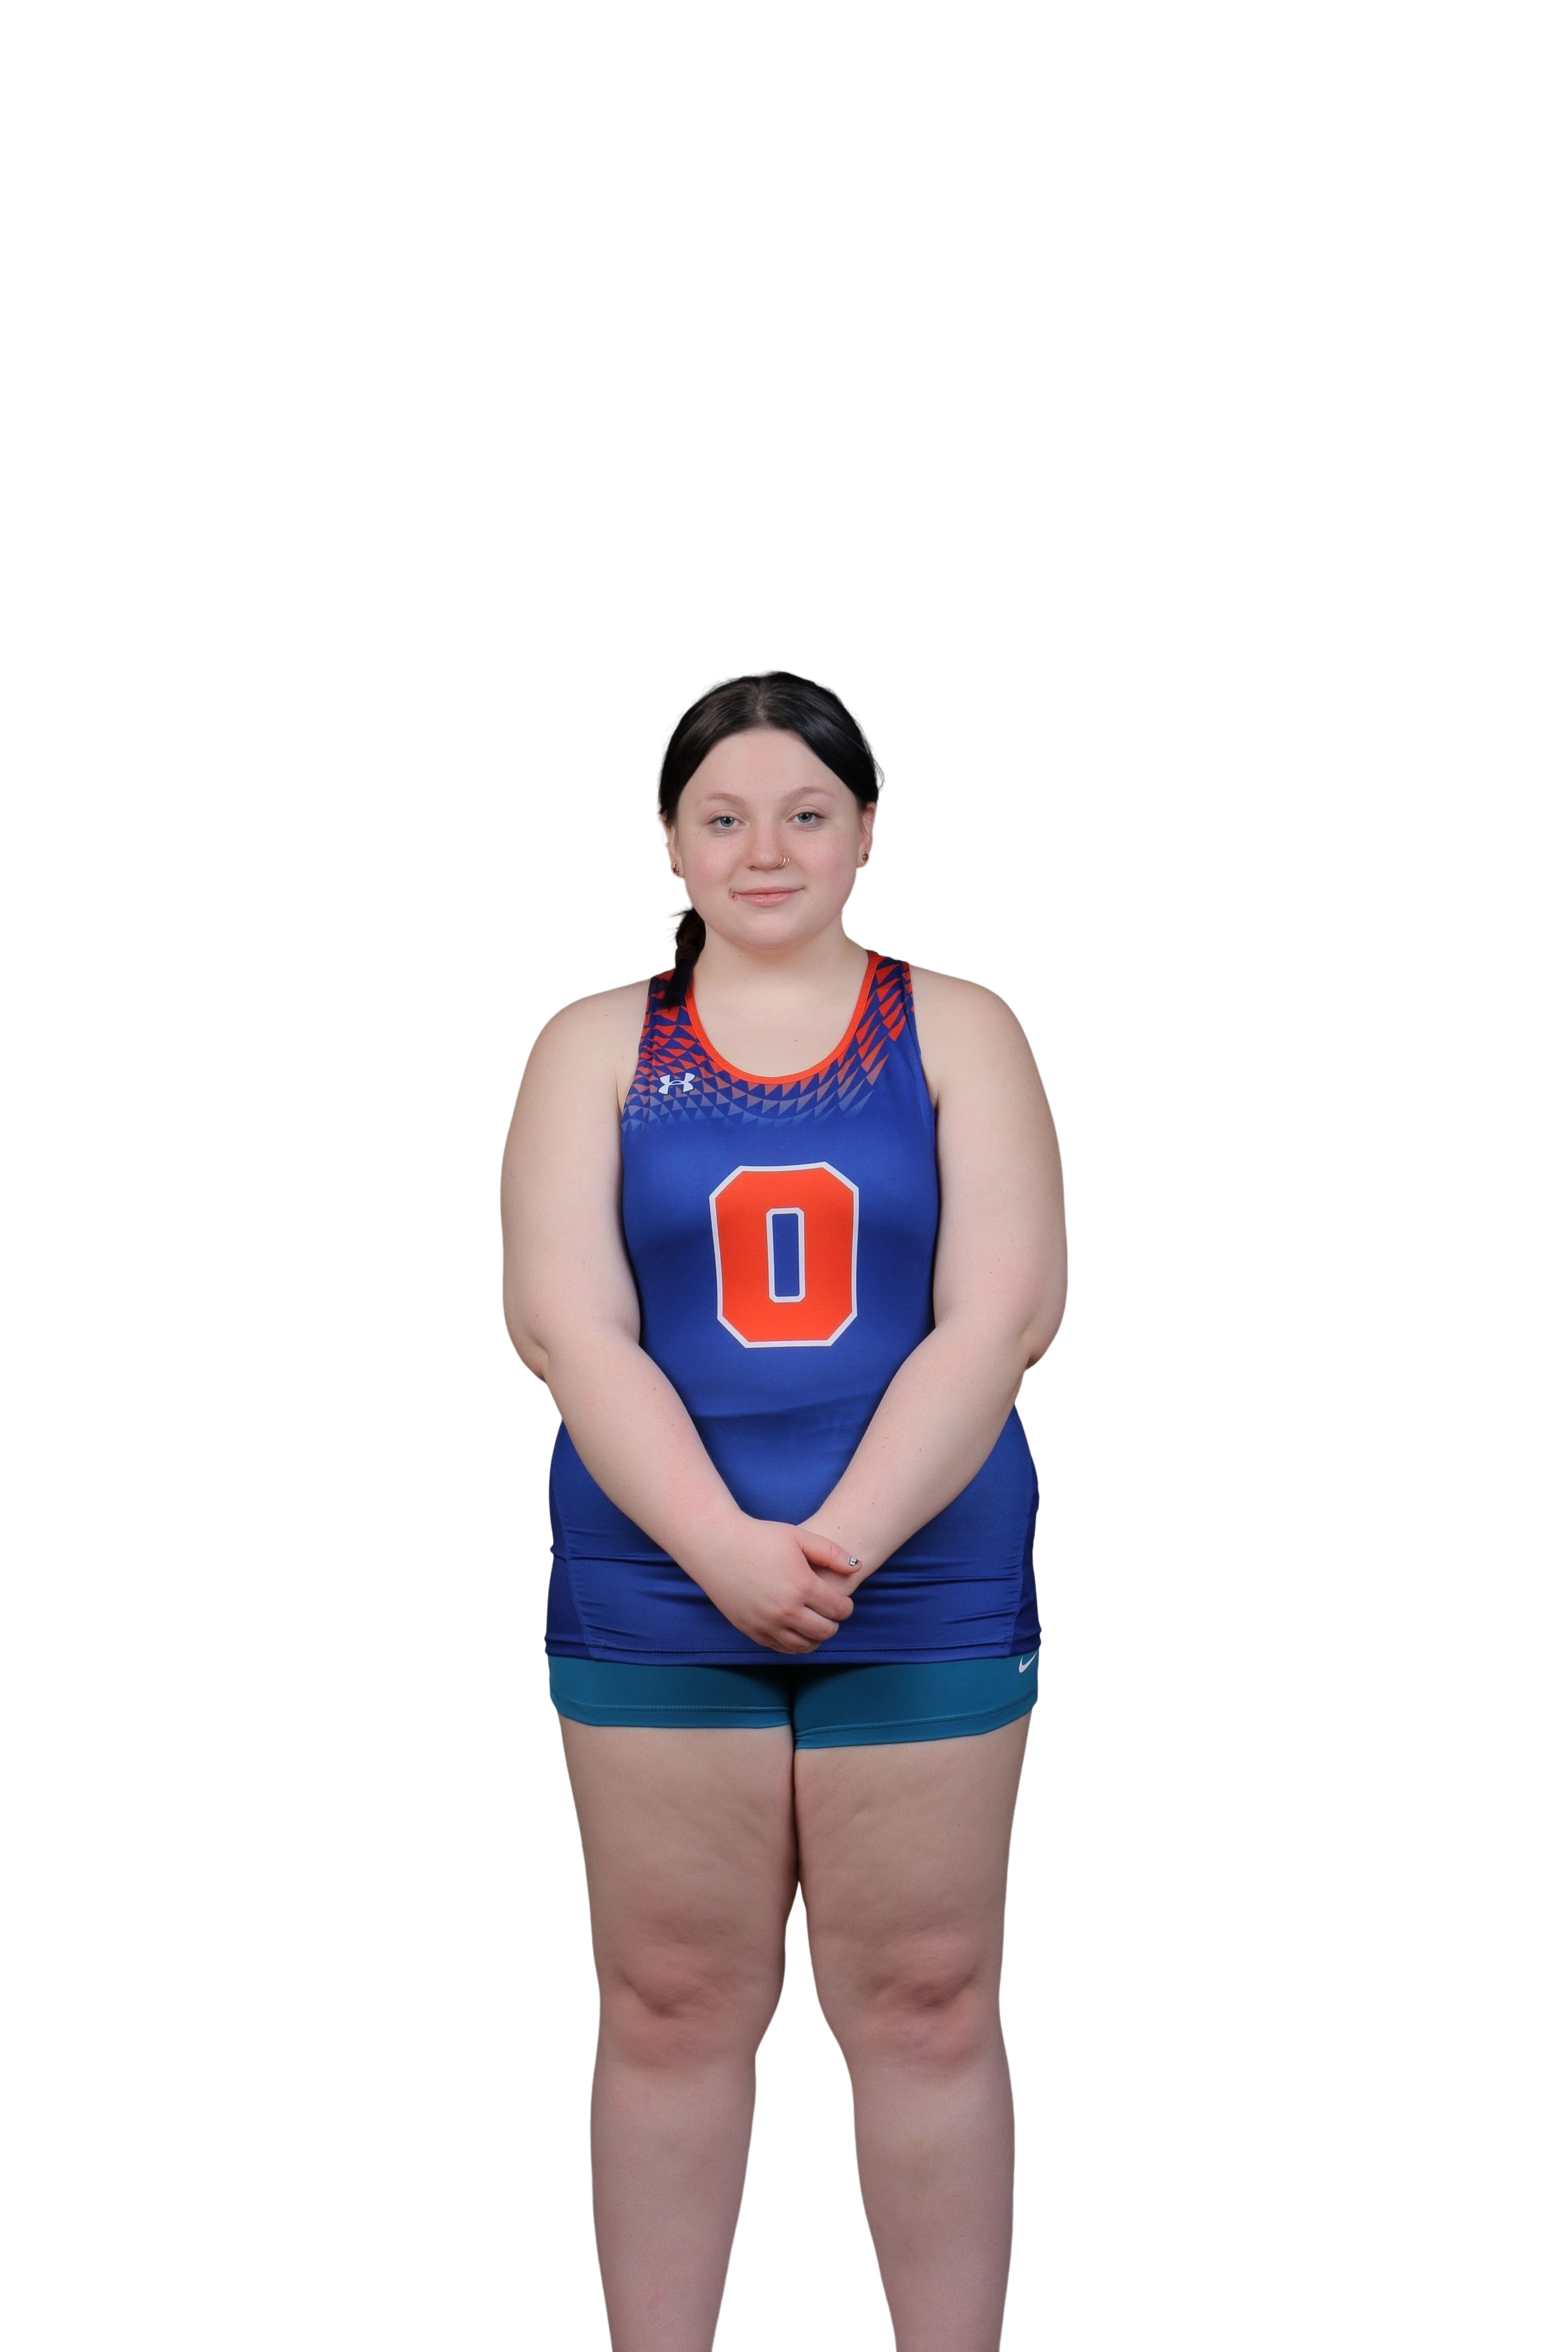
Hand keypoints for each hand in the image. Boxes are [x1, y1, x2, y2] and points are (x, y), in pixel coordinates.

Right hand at [685, 1514, 859, 1655]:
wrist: (717, 1545)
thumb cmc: (759, 1537)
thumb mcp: (798, 1536)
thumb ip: (831, 1552)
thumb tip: (857, 1567)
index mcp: (802, 1585)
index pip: (839, 1610)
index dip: (845, 1607)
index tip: (841, 1601)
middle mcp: (786, 1610)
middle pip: (826, 1631)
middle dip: (833, 1623)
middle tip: (828, 1612)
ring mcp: (767, 1623)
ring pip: (805, 1646)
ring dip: (815, 1636)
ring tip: (813, 1621)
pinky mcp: (751, 1630)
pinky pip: (781, 1648)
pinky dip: (794, 1643)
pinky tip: (794, 1628)